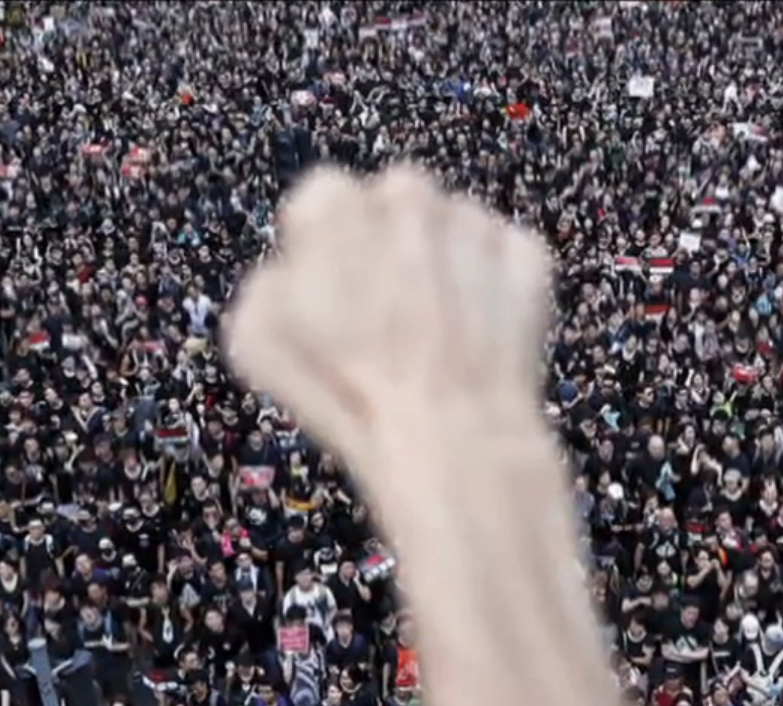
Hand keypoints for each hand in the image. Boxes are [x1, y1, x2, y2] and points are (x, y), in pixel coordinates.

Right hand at [225, 165, 553, 471]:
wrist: (448, 434)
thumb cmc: (345, 390)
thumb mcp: (256, 338)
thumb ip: (268, 282)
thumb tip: (291, 271)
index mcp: (334, 203)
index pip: (323, 199)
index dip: (324, 248)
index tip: (330, 290)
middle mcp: (408, 194)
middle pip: (394, 204)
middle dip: (388, 245)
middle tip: (387, 311)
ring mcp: (474, 222)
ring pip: (452, 227)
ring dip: (442, 263)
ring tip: (436, 331)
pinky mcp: (527, 255)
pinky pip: (504, 256)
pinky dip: (495, 286)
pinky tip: (478, 333)